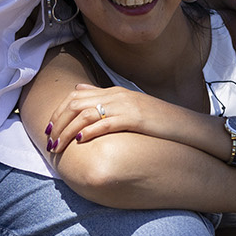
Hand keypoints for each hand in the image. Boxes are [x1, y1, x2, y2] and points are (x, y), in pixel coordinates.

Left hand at [44, 84, 188, 154]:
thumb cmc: (158, 121)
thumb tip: (79, 90)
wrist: (187, 126)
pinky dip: (90, 131)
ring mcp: (126, 105)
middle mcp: (117, 95)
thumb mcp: (129, 105)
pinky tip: (80, 142)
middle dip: (58, 122)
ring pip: (86, 113)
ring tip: (58, 145)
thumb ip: (104, 98)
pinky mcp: (135, 118)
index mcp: (114, 92)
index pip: (76, 95)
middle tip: (49, 140)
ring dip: (68, 130)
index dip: (58, 112)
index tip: (48, 128)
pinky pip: (106, 122)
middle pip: (76, 103)